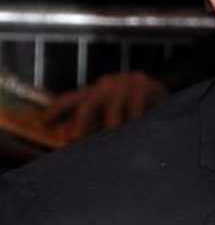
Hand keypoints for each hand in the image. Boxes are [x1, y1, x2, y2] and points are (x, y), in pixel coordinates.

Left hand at [42, 72, 167, 140]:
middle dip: (80, 123)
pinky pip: (135, 106)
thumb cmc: (134, 108)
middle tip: (76, 139)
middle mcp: (106, 84)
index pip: (71, 99)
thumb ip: (96, 125)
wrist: (162, 93)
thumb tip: (77, 142)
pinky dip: (135, 119)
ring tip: (113, 137)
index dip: (55, 109)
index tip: (44, 122)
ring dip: (113, 124)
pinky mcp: (142, 83)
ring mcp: (124, 82)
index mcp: (95, 91)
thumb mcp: (112, 114)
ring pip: (113, 107)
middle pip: (88, 103)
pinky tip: (136, 127)